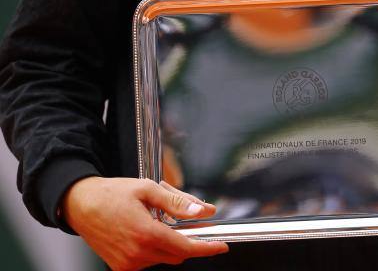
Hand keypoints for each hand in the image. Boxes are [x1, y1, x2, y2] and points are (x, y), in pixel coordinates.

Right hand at [61, 176, 228, 269]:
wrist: (81, 205)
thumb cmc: (112, 193)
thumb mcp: (148, 189)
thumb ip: (177, 201)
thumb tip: (203, 210)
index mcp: (146, 233)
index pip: (185, 247)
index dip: (206, 248)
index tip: (221, 247)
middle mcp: (137, 254)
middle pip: (177, 253)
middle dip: (185, 238)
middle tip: (181, 216)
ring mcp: (128, 264)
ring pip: (163, 257)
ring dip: (167, 241)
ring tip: (153, 217)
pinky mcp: (121, 268)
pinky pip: (148, 261)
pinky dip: (154, 248)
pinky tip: (144, 228)